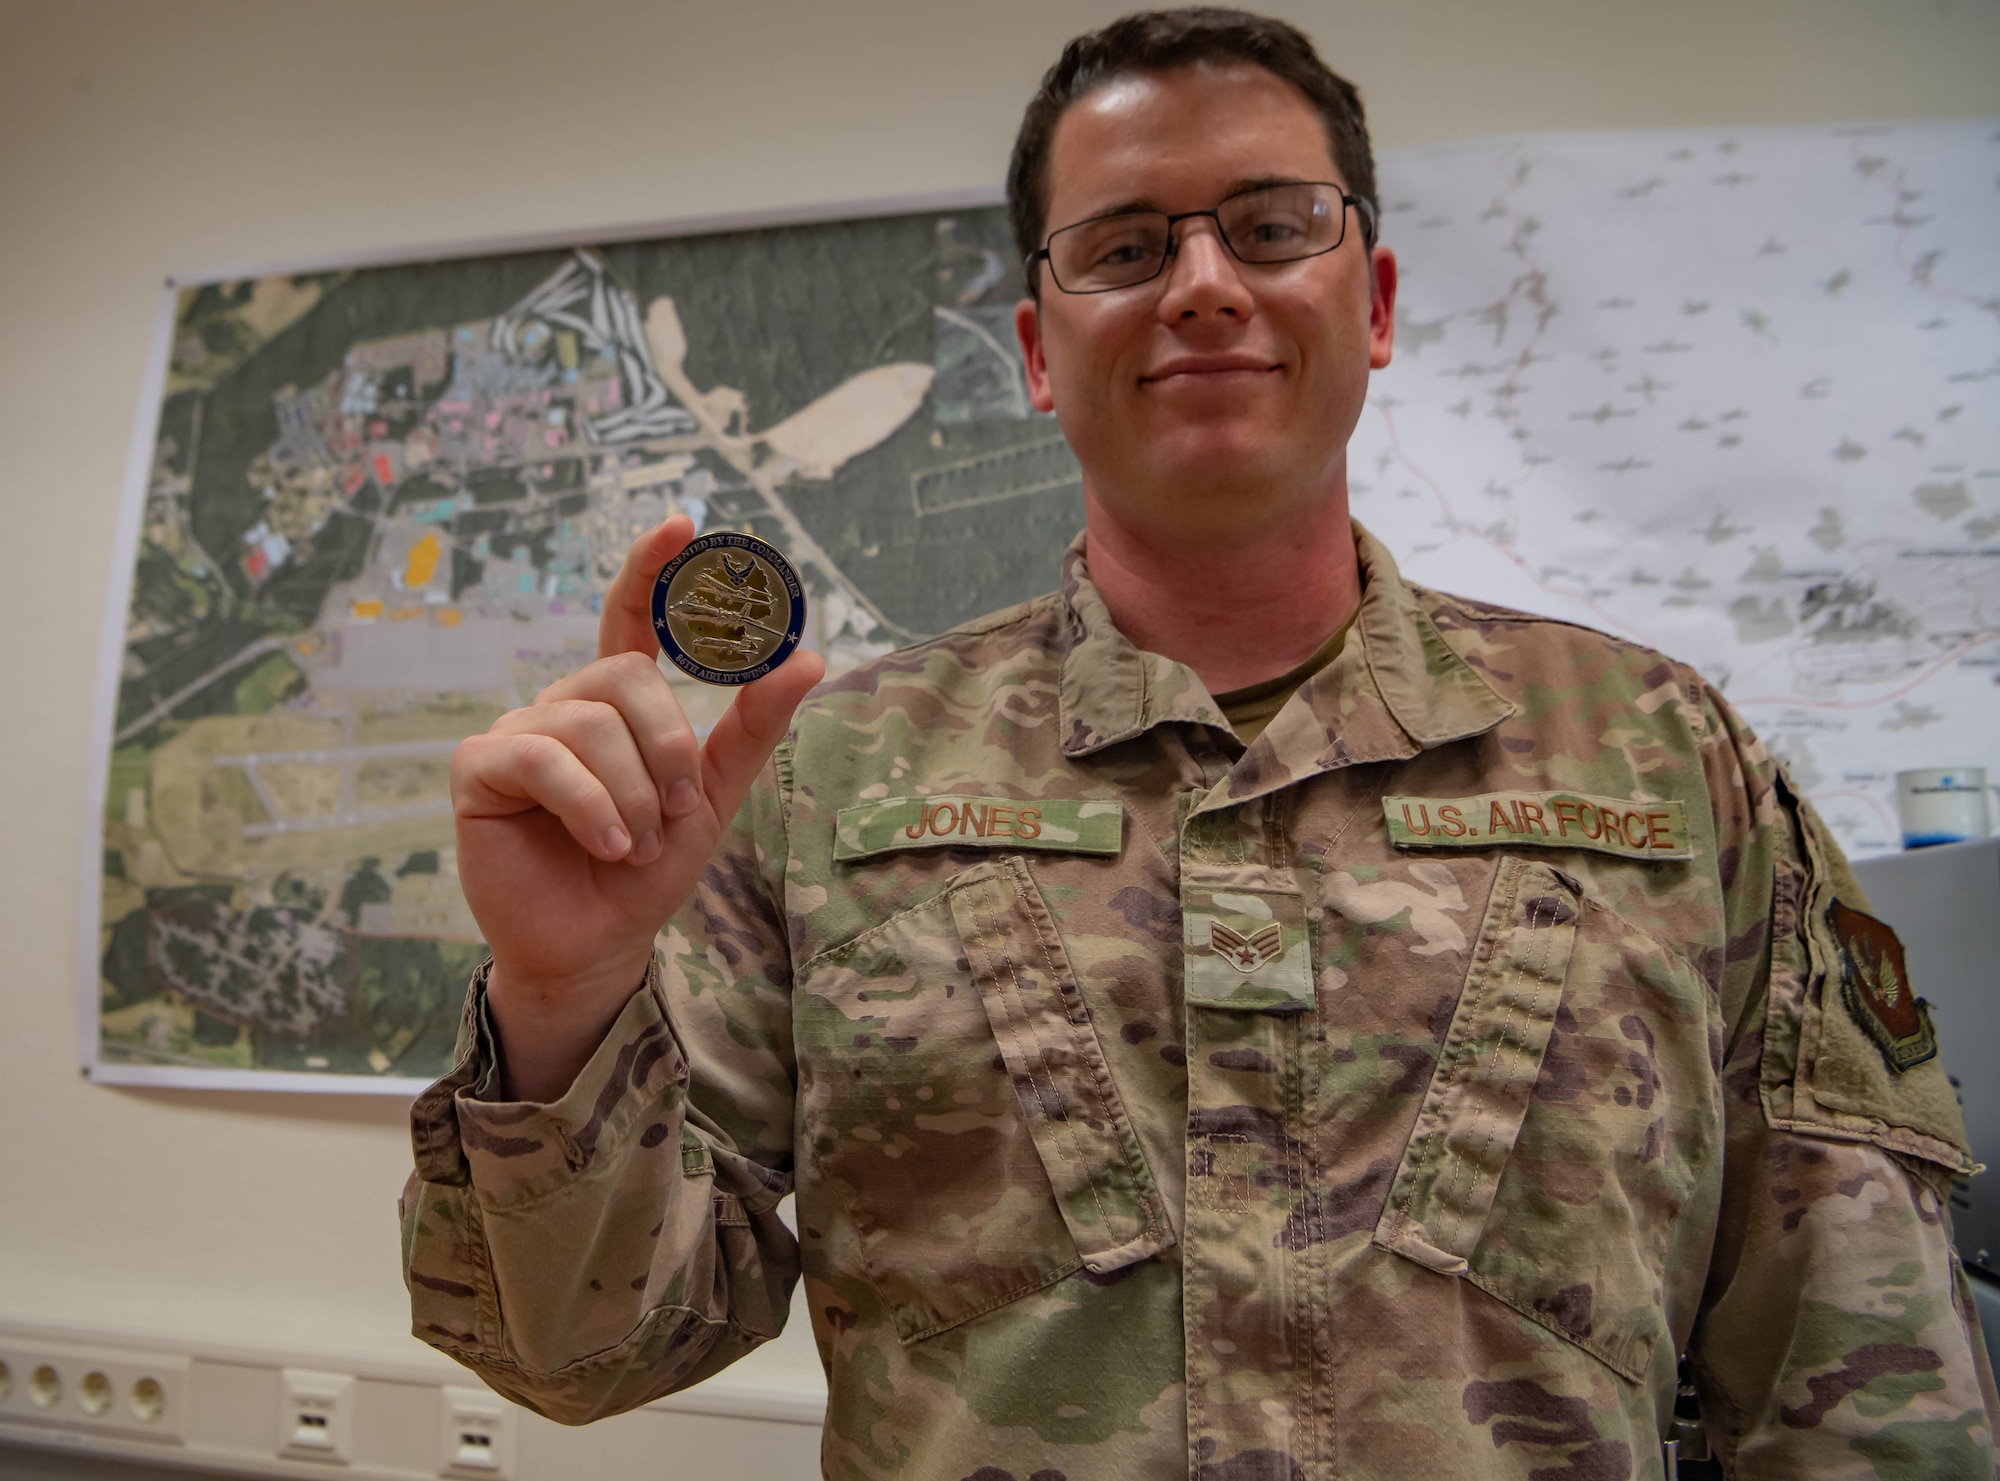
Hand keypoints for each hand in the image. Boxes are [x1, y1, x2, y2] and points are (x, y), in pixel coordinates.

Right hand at [449, 514, 824, 1096]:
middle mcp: (565, 701)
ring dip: (632, 794)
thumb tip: (807, 657)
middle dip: (667, 747)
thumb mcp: (714, 795)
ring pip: (591, 723)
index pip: (632, 616)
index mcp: (618, 700)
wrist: (595, 941)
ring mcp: (518, 729)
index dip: (652, 568)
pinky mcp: (480, 767)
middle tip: (673, 810)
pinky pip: (544, 759)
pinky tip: (607, 845)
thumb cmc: (647, 866)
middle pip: (626, 677)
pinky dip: (590, 807)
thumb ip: (752, 727)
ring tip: (633, 844)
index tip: (684, 525)